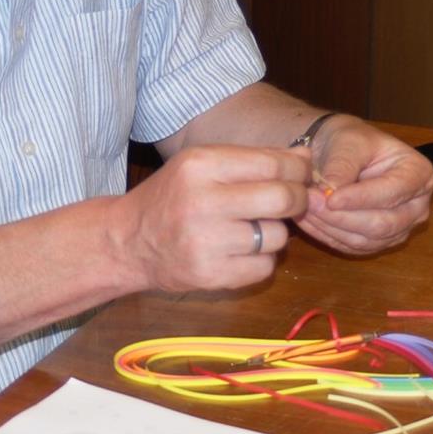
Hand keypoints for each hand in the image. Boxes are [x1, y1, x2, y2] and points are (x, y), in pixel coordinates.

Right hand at [109, 145, 309, 292]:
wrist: (126, 242)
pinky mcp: (209, 275)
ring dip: (275, 233)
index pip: (271, 164)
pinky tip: (241, 251)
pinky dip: (261, 260)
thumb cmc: (172, 197)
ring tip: (254, 228)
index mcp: (200, 165)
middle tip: (294, 202)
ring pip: (276, 236)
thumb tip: (306, 158)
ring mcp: (205, 242)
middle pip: (281, 199)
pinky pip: (264, 268)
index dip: (298, 170)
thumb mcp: (202, 165)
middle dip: (298, 200)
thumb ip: (254, 159)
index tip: (303, 175)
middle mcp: (202, 202)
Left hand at [296, 115, 432, 255]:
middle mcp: (417, 206)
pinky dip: (327, 236)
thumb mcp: (348, 142)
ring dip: (330, 228)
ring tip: (303, 208)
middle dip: (342, 217)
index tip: (329, 197)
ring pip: (365, 240)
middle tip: (309, 203)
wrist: (342, 153)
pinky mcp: (378, 243)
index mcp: (419, 174)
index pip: (392, 193)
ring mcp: (400, 229)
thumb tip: (331, 191)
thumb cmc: (352, 141)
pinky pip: (352, 247)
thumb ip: (342, 165)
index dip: (360, 198)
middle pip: (382, 224)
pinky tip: (307, 220)